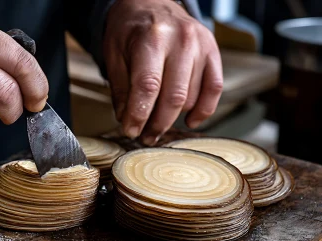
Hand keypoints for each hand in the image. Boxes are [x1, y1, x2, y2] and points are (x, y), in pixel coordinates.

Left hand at [103, 0, 222, 144]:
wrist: (151, 2)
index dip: (139, 114)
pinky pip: (214, 89)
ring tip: (157, 123)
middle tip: (145, 137)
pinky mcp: (213, 52)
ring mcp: (201, 46)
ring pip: (191, 97)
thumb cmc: (130, 30)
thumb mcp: (114, 54)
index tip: (131, 131)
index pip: (148, 86)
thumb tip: (128, 120)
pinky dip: (203, 110)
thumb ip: (122, 88)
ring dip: (174, 118)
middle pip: (173, 97)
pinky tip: (189, 121)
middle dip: (157, 124)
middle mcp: (181, 40)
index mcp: (151, 38)